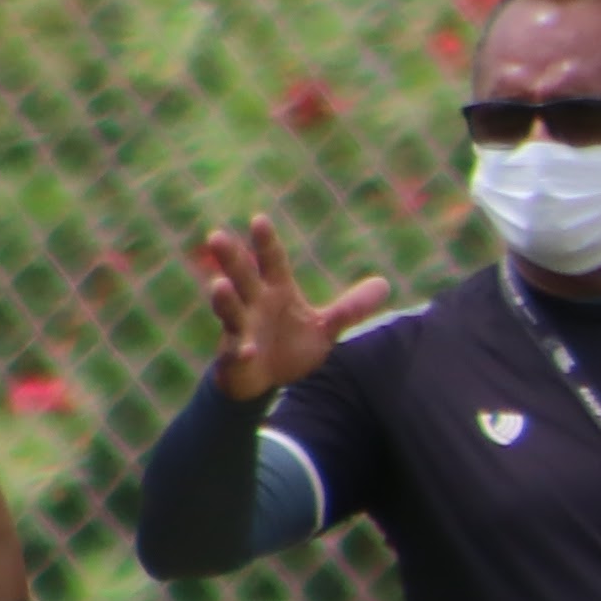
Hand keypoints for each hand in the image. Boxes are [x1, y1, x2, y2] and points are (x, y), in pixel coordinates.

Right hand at [188, 214, 395, 399]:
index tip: (258, 219)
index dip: (265, 242)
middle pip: (241, 277)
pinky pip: (237, 352)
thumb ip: (350, 307)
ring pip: (230, 310)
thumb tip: (384, 283)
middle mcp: (254, 305)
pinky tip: (247, 350)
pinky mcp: (235, 357)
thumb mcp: (324, 327)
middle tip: (216, 236)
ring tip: (219, 284)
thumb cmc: (289, 346)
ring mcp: (241, 330)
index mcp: (275, 291)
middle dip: (230, 259)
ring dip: (225, 299)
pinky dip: (241, 351)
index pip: (271, 261)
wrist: (265, 382)